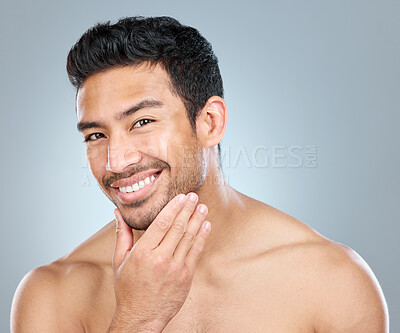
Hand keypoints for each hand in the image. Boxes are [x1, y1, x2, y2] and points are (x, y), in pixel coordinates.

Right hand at [108, 193, 210, 332]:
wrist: (140, 317)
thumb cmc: (128, 288)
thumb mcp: (119, 261)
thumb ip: (121, 235)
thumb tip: (117, 214)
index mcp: (142, 252)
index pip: (161, 223)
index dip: (173, 208)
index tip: (180, 197)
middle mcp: (160, 259)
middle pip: (178, 228)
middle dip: (187, 209)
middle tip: (193, 196)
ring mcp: (175, 268)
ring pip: (189, 238)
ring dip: (197, 220)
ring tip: (202, 207)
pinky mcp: (185, 277)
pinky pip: (196, 252)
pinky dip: (202, 237)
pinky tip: (206, 226)